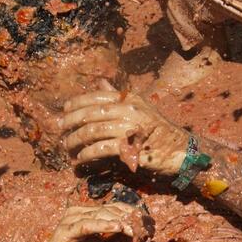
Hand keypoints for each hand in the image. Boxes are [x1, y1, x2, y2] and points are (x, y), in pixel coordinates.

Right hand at [24, 202, 149, 241]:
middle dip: (131, 218)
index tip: (150, 224)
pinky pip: (87, 225)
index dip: (133, 214)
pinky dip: (103, 225)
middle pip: (110, 209)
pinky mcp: (64, 231)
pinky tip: (119, 228)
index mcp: (88, 216)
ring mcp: (71, 220)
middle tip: (147, 228)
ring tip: (135, 230)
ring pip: (101, 214)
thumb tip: (139, 238)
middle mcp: (79, 213)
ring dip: (120, 221)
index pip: (115, 208)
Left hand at [59, 89, 188, 174]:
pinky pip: (100, 149)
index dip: (77, 102)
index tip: (64, 109)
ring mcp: (130, 127)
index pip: (97, 95)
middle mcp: (129, 109)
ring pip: (92, 131)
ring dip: (75, 140)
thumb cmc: (158, 130)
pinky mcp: (130, 147)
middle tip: (59, 130)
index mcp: (130, 99)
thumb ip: (119, 96)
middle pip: (91, 113)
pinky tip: (80, 159)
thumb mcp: (140, 107)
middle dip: (71, 121)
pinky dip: (86, 154)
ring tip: (67, 146)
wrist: (181, 151)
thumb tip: (101, 82)